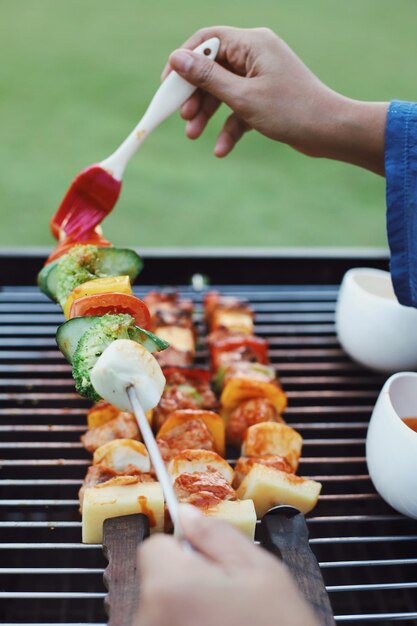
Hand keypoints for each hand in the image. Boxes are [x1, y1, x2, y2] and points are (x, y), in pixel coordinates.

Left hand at [134, 505, 320, 625]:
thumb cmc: (276, 625)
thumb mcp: (259, 569)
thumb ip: (216, 535)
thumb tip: (187, 515)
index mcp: (169, 586)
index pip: (153, 547)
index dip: (182, 550)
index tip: (208, 566)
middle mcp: (148, 618)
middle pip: (156, 579)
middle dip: (184, 581)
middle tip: (225, 599)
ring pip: (161, 608)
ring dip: (184, 609)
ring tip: (223, 621)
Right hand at [164, 26, 386, 173]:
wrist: (329, 132)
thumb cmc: (291, 111)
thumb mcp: (243, 97)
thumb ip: (208, 78)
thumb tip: (176, 59)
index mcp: (253, 44)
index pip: (207, 40)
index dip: (184, 60)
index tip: (167, 84)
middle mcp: (256, 55)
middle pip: (213, 68)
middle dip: (195, 95)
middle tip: (182, 117)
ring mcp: (261, 77)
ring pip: (224, 91)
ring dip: (208, 114)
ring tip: (193, 135)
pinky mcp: (266, 98)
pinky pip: (239, 109)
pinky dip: (229, 127)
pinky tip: (221, 150)